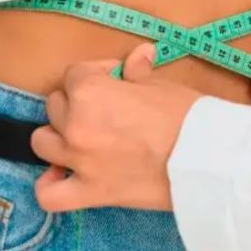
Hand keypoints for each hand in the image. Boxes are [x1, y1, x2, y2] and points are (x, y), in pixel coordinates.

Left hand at [30, 43, 201, 212]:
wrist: (207, 160)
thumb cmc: (187, 116)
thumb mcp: (162, 85)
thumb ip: (138, 71)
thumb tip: (138, 56)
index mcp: (91, 92)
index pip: (76, 74)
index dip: (98, 73)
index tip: (117, 79)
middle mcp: (76, 125)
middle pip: (57, 105)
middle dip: (78, 101)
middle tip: (106, 107)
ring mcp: (79, 161)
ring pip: (43, 142)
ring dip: (59, 135)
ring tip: (82, 136)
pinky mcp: (91, 192)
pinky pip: (49, 194)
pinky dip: (50, 184)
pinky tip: (61, 174)